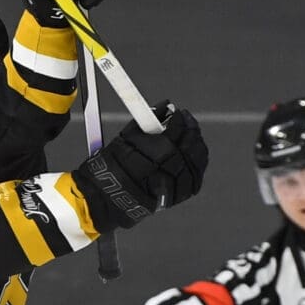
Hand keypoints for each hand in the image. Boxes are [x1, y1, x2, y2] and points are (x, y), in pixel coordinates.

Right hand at [71, 104, 209, 227]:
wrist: (108, 198)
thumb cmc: (113, 166)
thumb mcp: (126, 137)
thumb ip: (148, 120)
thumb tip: (166, 106)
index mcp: (158, 151)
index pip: (177, 130)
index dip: (179, 119)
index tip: (177, 112)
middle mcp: (170, 168)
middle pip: (190, 144)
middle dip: (191, 129)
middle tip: (187, 119)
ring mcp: (177, 184)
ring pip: (197, 161)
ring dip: (197, 145)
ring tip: (191, 135)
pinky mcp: (180, 196)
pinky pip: (196, 177)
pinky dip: (197, 163)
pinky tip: (193, 154)